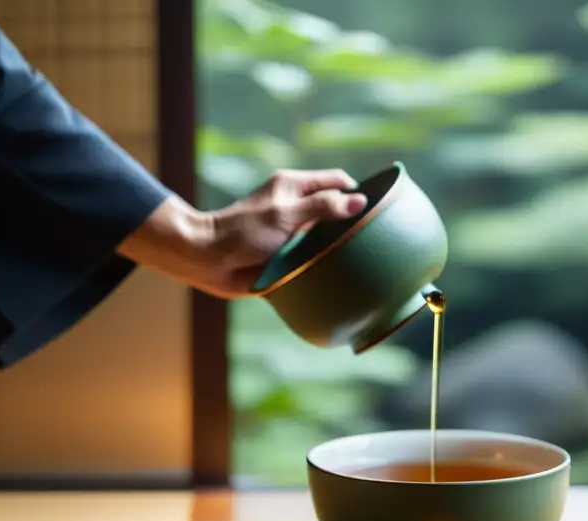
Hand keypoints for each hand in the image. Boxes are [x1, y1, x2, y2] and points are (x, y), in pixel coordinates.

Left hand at [119, 168, 367, 297]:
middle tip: (377, 236)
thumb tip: (360, 201)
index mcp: (295, 187)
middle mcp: (296, 207)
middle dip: (353, 220)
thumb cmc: (243, 232)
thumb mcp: (286, 215)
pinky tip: (341, 272)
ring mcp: (293, 232)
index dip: (358, 190)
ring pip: (328, 235)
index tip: (378, 208)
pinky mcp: (288, 254)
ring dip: (340, 245)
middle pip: (336, 208)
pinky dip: (327, 262)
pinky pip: (315, 256)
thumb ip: (323, 207)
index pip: (338, 181)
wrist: (209, 261)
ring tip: (363, 257)